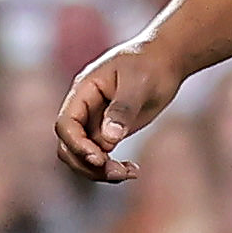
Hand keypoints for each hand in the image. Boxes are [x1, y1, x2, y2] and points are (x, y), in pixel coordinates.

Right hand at [52, 31, 191, 183]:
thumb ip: (122, 109)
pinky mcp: (109, 133)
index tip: (100, 158)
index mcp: (83, 91)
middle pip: (69, 146)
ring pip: (83, 157)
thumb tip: (110, 138)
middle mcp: (84, 109)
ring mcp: (95, 123)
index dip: (77, 145)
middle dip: (88, 164)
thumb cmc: (150, 64)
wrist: (165, 60)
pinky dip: (112, 168)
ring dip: (100, 171)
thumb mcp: (138, 82)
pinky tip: (133, 170)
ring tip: (129, 172)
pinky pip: (101, 158)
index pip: (66, 124)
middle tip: (118, 172)